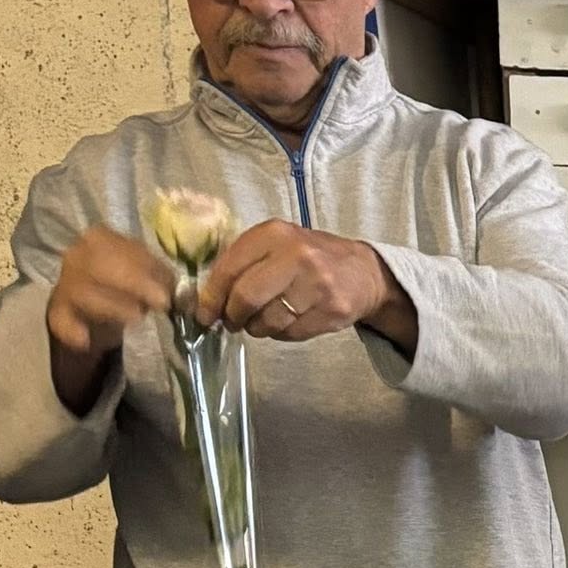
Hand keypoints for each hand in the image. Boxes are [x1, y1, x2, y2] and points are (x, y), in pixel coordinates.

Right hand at [45, 226, 175, 358]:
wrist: (95, 312)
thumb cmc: (127, 287)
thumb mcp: (147, 276)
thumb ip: (162, 279)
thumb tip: (182, 295)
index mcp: (101, 238)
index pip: (124, 247)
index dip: (148, 268)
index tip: (168, 290)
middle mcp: (77, 255)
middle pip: (101, 265)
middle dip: (134, 284)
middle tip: (161, 304)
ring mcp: (64, 283)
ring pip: (83, 291)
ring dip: (113, 306)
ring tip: (138, 318)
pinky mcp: (58, 311)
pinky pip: (60, 319)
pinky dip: (71, 329)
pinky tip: (84, 340)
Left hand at [200, 219, 404, 343]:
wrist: (363, 272)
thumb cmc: (309, 257)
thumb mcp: (276, 244)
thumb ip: (242, 261)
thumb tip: (206, 298)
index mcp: (275, 234)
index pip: (229, 268)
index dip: (211, 296)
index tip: (204, 313)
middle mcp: (297, 255)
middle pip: (246, 297)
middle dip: (232, 315)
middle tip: (232, 321)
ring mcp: (318, 284)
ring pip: (268, 320)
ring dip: (257, 328)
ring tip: (261, 321)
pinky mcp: (331, 310)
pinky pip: (290, 333)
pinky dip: (280, 333)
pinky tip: (286, 322)